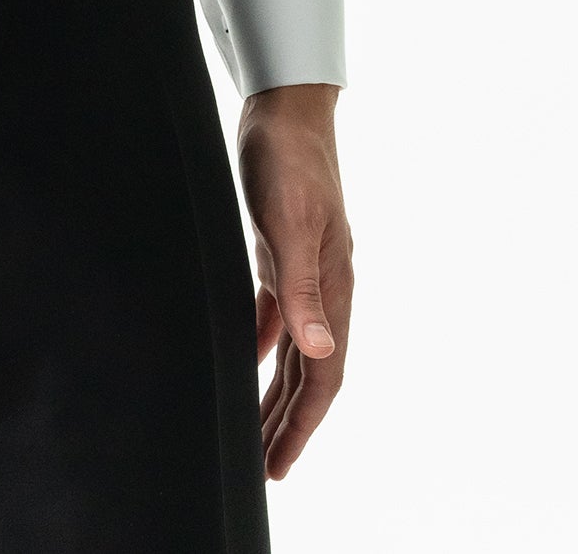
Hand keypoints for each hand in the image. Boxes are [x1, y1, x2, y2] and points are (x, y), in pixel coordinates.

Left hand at [235, 82, 352, 481]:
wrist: (286, 108)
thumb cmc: (288, 161)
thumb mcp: (290, 224)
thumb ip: (301, 288)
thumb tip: (320, 349)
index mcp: (331, 289)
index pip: (322, 375)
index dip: (302, 424)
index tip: (279, 467)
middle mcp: (323, 288)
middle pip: (308, 373)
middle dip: (287, 423)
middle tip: (265, 470)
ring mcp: (303, 270)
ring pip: (291, 350)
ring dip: (274, 392)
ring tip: (255, 432)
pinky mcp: (281, 251)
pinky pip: (275, 315)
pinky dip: (261, 344)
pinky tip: (245, 359)